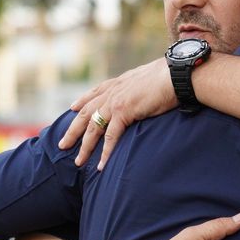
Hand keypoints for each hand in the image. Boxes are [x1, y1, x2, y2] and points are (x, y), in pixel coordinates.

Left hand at [59, 58, 176, 170]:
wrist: (177, 75)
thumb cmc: (169, 76)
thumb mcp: (147, 78)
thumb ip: (138, 85)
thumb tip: (144, 88)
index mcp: (117, 83)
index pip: (94, 93)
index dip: (81, 101)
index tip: (72, 108)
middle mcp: (112, 92)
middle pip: (85, 114)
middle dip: (73, 131)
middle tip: (62, 144)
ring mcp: (115, 103)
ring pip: (93, 128)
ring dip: (85, 147)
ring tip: (78, 162)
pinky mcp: (124, 112)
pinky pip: (111, 137)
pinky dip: (105, 152)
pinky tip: (101, 165)